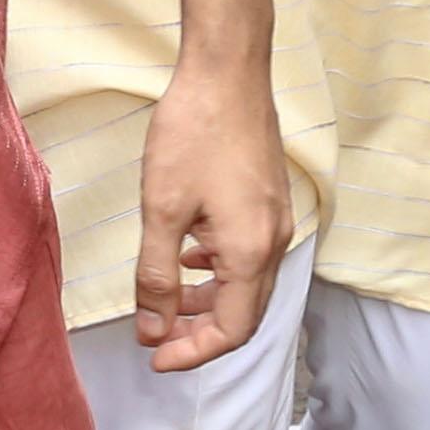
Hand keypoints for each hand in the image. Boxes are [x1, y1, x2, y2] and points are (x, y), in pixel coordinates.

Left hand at [133, 51, 292, 371]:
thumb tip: (152, 330)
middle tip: (156, 338)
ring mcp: (277, 220)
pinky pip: (249, 255)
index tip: (155, 358)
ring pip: (246, 284)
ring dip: (208, 301)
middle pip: (244, 314)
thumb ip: (157, 276)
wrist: (227, 72)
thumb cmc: (192, 133)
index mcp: (251, 253)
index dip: (193, 353)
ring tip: (166, 302)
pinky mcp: (270, 200)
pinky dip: (219, 270)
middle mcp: (274, 243)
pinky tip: (190, 255)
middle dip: (200, 333)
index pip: (232, 331)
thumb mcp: (162, 209)